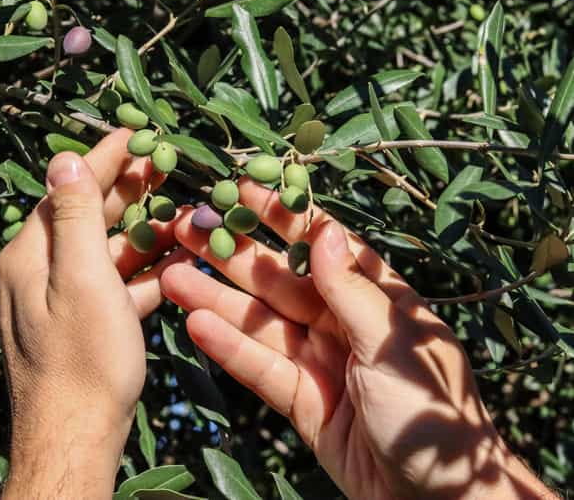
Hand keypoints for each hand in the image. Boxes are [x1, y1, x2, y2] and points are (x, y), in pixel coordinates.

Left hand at [0, 129, 189, 497]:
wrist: (75, 439)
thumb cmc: (82, 360)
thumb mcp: (80, 279)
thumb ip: (74, 217)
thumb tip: (64, 159)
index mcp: (30, 255)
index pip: (66, 189)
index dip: (102, 158)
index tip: (134, 132)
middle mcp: (40, 273)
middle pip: (87, 216)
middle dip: (129, 189)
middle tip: (167, 163)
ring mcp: (62, 301)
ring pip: (106, 252)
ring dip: (145, 232)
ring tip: (184, 210)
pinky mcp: (84, 326)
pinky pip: (116, 287)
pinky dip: (145, 272)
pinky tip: (179, 262)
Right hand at [161, 178, 551, 499]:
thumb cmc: (431, 413)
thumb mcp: (393, 343)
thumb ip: (350, 288)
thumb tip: (322, 228)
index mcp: (374, 299)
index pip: (318, 245)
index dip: (278, 216)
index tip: (238, 189)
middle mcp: (342, 323)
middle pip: (276, 280)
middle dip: (231, 254)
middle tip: (184, 228)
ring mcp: (317, 362)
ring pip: (258, 322)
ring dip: (216, 297)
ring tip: (171, 273)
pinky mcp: (299, 401)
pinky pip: (258, 368)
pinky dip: (228, 347)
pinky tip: (195, 324)